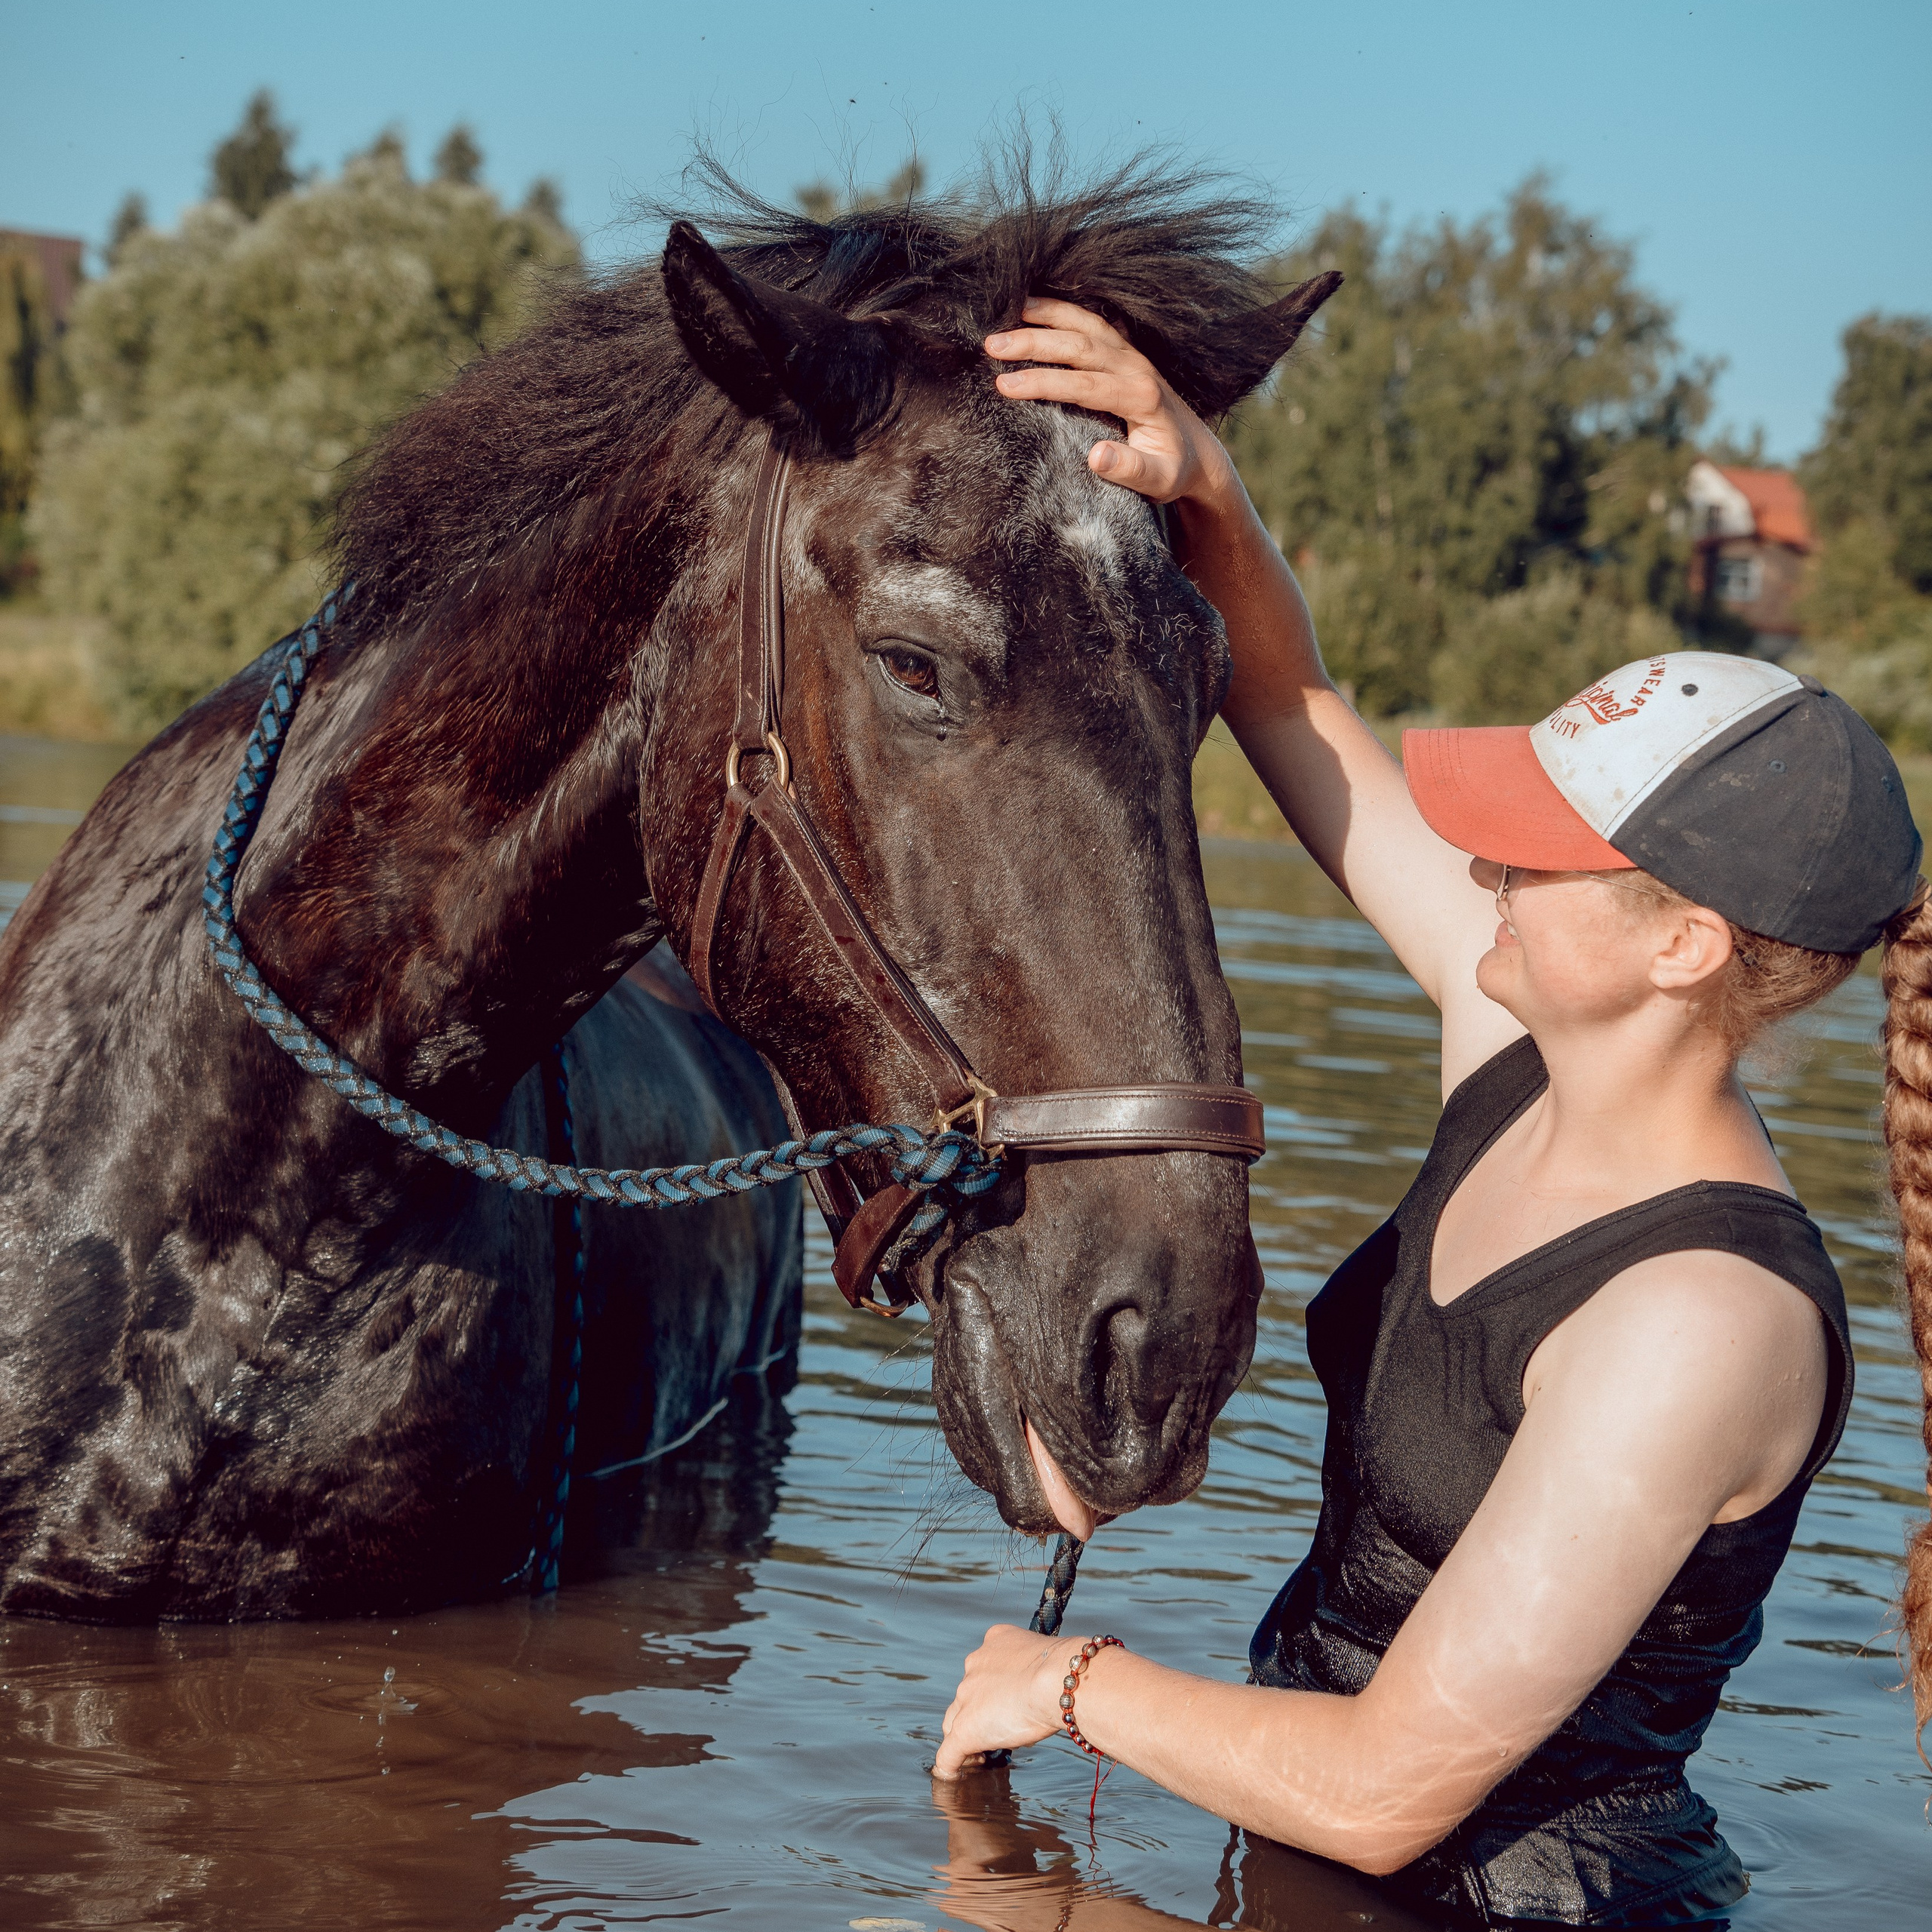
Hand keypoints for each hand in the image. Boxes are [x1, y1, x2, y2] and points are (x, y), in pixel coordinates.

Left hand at [932, 1622, 1073, 1778]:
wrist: (1056, 1680)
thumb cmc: (1062, 1672)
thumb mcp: (1046, 1662)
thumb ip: (1035, 1673)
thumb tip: (1038, 1694)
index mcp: (995, 1642)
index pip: (985, 1669)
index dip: (994, 1691)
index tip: (1007, 1706)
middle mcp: (975, 1663)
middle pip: (967, 1695)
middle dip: (980, 1711)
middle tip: (999, 1730)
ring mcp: (967, 1696)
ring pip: (954, 1720)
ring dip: (967, 1733)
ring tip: (982, 1755)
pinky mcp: (964, 1728)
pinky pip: (949, 1752)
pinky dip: (949, 1764)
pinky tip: (953, 1773)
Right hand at [985, 299, 1235, 507]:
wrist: (1199, 453)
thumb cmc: (1173, 469)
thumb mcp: (1159, 481)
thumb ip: (1130, 470)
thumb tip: (1096, 456)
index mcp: (1141, 397)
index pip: (1084, 384)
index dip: (1043, 382)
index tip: (1005, 385)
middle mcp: (1136, 368)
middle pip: (1079, 345)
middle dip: (1033, 342)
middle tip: (991, 346)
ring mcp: (1131, 355)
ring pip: (1085, 324)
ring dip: (1044, 315)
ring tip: (1003, 313)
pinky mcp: (1125, 352)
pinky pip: (1091, 322)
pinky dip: (1061, 310)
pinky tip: (1033, 305)